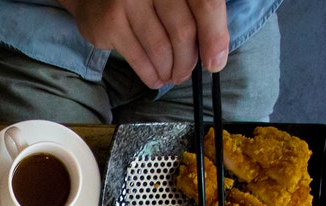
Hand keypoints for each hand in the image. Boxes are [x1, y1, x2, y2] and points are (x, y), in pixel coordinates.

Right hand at [57, 0, 228, 87]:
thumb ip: (196, 12)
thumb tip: (215, 55)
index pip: (205, 4)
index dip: (214, 35)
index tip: (215, 62)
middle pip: (183, 30)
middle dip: (188, 60)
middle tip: (186, 73)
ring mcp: (128, 1)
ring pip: (160, 48)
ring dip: (170, 70)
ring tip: (171, 76)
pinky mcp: (110, 22)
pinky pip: (137, 58)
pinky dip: (150, 75)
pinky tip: (156, 78)